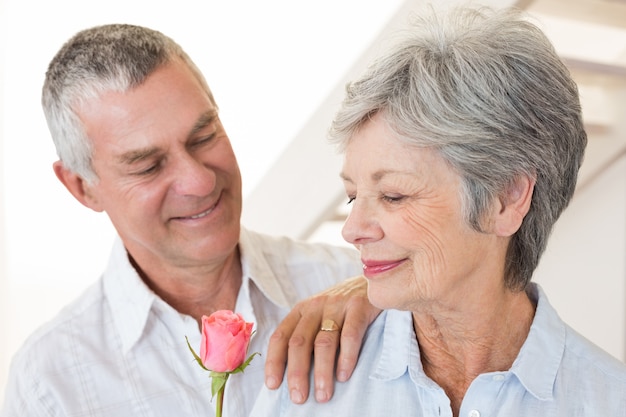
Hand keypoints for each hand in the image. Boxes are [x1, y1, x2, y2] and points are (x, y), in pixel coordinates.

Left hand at [264, 276, 380, 403]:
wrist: (376, 280)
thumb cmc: (344, 308)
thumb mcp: (320, 316)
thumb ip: (308, 337)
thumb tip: (296, 377)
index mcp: (301, 310)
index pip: (280, 337)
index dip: (274, 362)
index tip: (273, 385)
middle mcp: (315, 306)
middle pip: (299, 342)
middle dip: (297, 373)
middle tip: (299, 398)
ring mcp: (337, 305)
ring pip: (323, 342)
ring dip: (322, 372)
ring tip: (323, 395)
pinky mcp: (359, 306)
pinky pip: (350, 335)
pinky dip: (346, 357)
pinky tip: (344, 374)